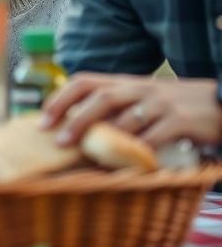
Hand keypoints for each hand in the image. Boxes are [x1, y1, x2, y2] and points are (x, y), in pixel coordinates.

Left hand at [41, 73, 221, 147]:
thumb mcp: (140, 98)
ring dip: (105, 140)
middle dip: (75, 120)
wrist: (220, 102)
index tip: (43, 120)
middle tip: (59, 141)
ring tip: (89, 156)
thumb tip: (76, 126)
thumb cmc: (172, 104)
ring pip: (125, 119)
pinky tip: (128, 164)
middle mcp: (139, 88)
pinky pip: (154, 137)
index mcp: (124, 82)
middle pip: (100, 98)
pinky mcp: (180, 120)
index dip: (60, 98)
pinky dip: (138, 151)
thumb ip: (113, 107)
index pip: (84, 82)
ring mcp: (160, 104)